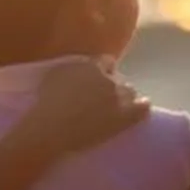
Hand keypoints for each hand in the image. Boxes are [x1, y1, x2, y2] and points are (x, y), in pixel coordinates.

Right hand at [23, 57, 148, 152]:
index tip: (100, 79)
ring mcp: (118, 97)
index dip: (104, 71)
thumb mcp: (54, 75)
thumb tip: (77, 68)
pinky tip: (144, 107)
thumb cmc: (46, 103)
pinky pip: (142, 108)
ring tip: (120, 106)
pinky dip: (143, 107)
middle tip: (105, 97)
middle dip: (114, 86)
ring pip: (130, 91)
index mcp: (91, 66)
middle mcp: (108, 78)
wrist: (52, 127)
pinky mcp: (124, 117)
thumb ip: (71, 68)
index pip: (106, 62)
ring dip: (126, 97)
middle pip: (118, 78)